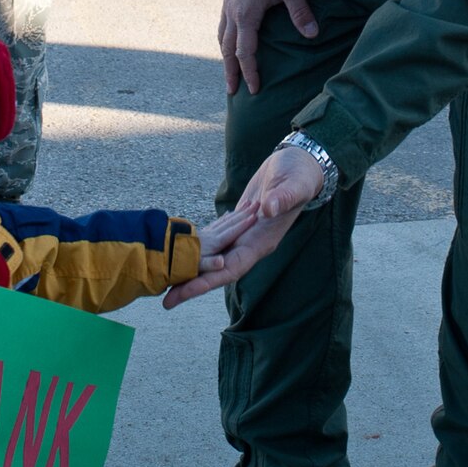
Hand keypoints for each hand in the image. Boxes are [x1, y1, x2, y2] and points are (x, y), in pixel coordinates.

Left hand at [162, 149, 322, 309]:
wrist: (301, 166)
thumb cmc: (300, 175)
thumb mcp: (293, 184)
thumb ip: (283, 198)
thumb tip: (268, 210)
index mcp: (263, 240)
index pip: (233, 267)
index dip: (209, 281)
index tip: (186, 292)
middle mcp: (252, 244)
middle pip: (219, 272)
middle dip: (194, 286)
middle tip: (166, 300)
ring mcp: (245, 236)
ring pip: (216, 260)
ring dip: (194, 272)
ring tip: (169, 283)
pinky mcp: (239, 226)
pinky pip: (217, 244)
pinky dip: (200, 252)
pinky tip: (184, 255)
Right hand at [219, 0, 317, 96]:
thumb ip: (300, 12)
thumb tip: (312, 35)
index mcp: (246, 15)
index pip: (245, 52)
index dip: (250, 72)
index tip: (254, 89)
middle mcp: (232, 12)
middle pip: (227, 49)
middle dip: (230, 72)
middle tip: (232, 91)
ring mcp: (227, 3)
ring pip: (222, 36)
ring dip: (225, 56)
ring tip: (228, 71)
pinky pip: (222, 23)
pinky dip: (225, 38)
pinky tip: (229, 40)